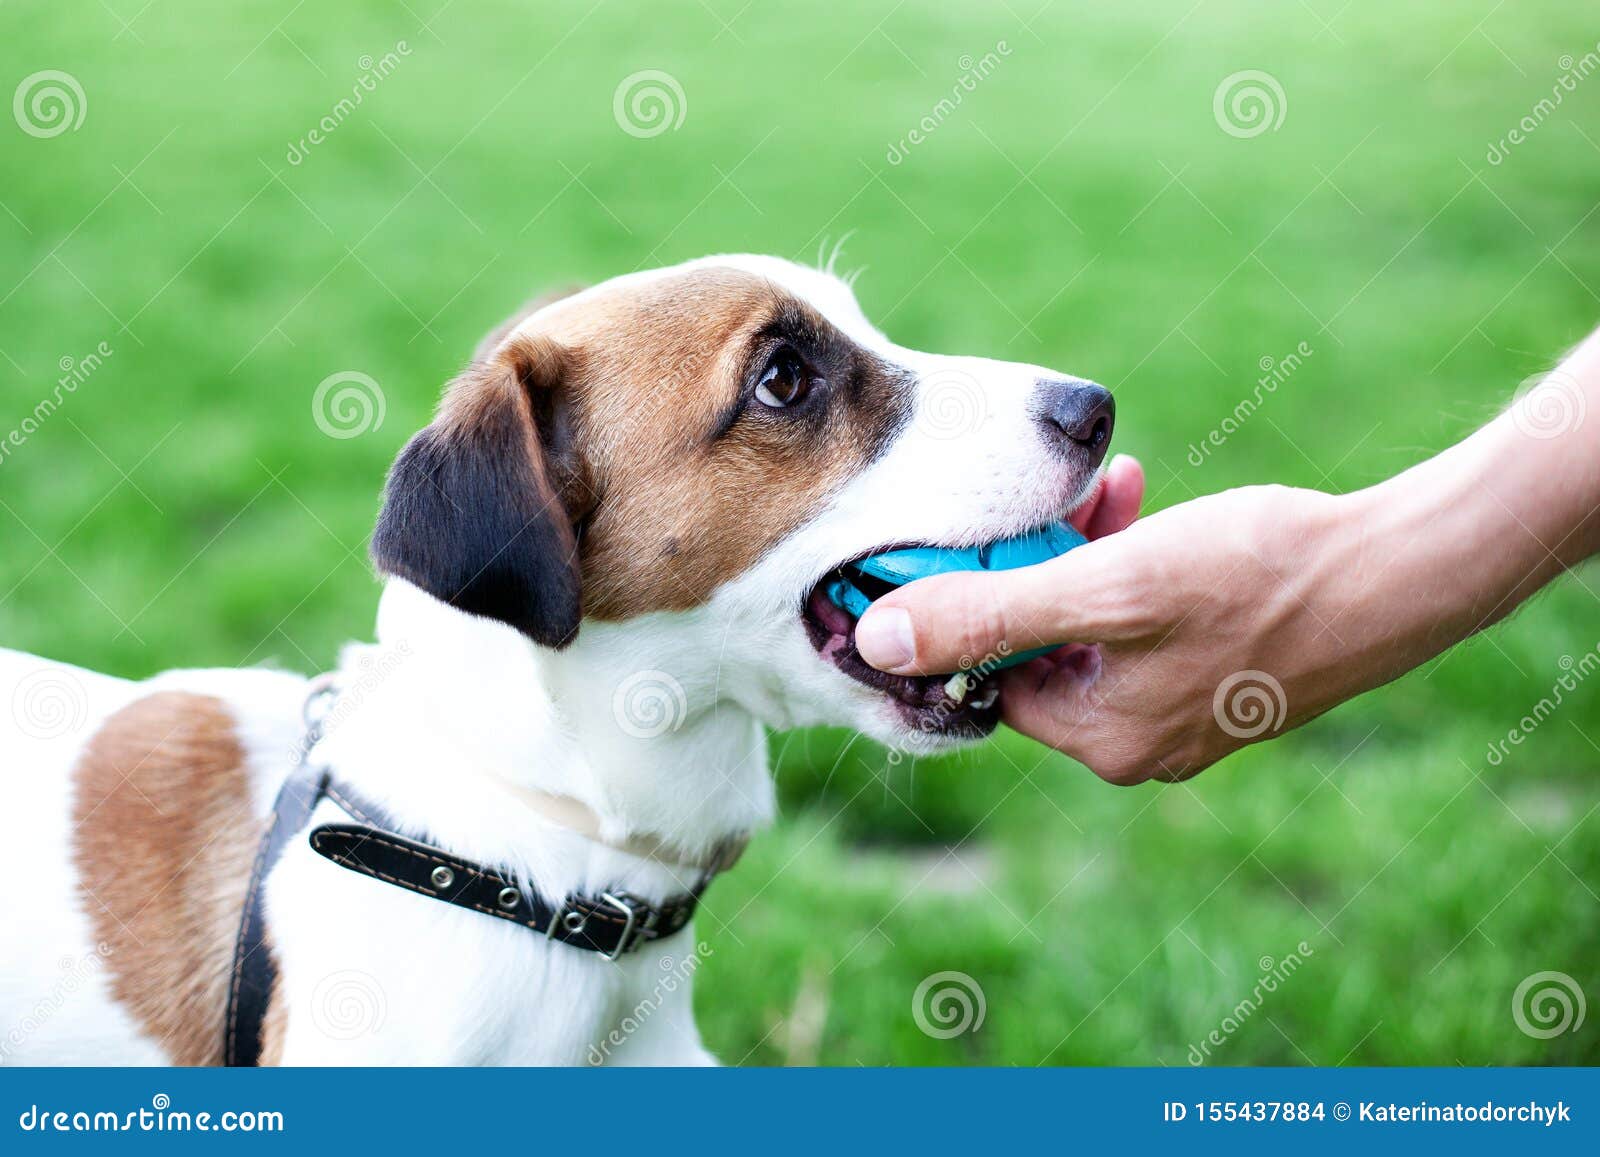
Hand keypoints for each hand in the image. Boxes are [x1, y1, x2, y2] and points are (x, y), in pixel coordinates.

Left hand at [856, 464, 1358, 782]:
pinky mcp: (1211, 670)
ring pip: (1087, 623)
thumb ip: (988, 614)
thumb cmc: (1260, 577)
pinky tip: (1134, 499)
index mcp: (1100, 739)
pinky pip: (1139, 618)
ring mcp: (1178, 709)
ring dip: (1081, 551)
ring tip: (1103, 487)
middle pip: (1035, 647)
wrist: (1398, 570)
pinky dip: (1128, 561)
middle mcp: (1134, 740)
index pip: (984, 678)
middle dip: (1035, 563)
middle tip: (1049, 498)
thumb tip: (877, 640)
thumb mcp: (1110, 587)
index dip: (970, 601)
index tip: (967, 531)